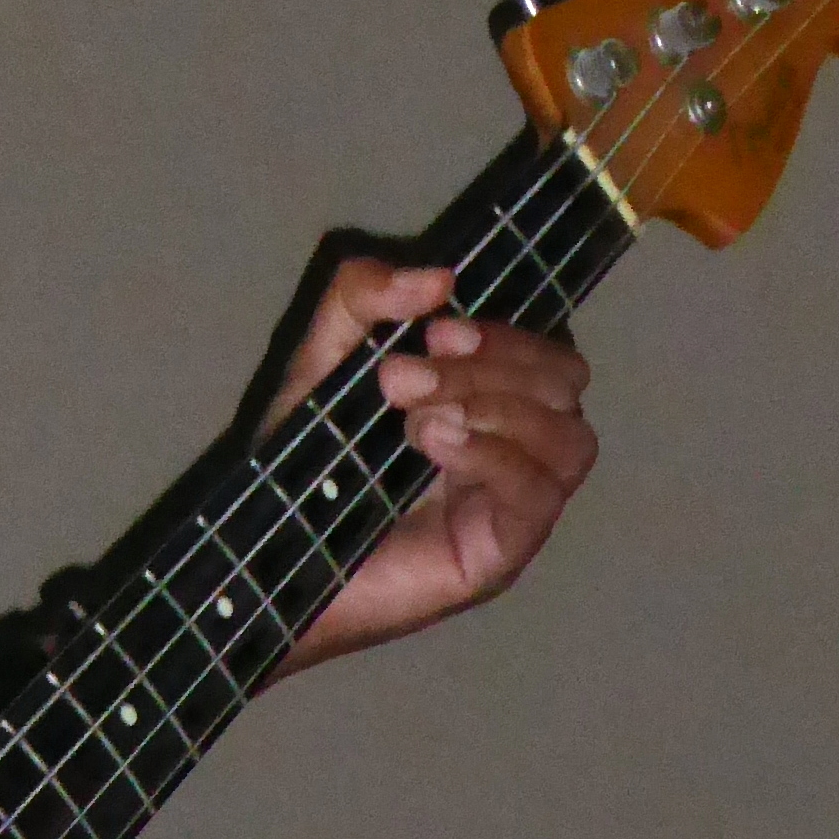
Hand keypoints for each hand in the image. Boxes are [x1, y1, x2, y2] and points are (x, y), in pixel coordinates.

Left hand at [266, 259, 596, 673]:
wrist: (268, 561)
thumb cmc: (301, 469)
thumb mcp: (320, 363)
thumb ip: (360, 299)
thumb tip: (436, 278)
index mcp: (487, 403)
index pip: (547, 353)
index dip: (504, 333)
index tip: (436, 329)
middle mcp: (515, 449)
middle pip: (566, 384)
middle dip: (489, 367)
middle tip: (402, 380)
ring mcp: (515, 505)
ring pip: (571, 438)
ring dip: (497, 409)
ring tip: (415, 421)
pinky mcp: (503, 552)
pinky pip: (540, 493)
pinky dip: (494, 455)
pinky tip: (435, 444)